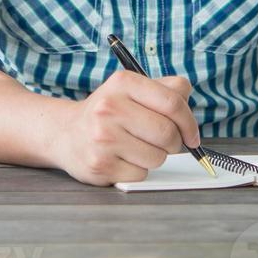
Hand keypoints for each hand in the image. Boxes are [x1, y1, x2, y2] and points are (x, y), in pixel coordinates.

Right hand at [53, 71, 201, 185]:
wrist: (65, 133)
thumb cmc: (108, 112)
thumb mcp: (131, 90)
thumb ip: (165, 89)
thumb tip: (187, 99)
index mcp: (123, 83)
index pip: (172, 102)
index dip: (189, 122)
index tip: (191, 135)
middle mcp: (109, 107)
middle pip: (167, 133)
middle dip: (174, 143)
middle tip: (164, 142)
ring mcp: (102, 137)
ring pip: (157, 157)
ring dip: (155, 157)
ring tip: (136, 147)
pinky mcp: (100, 165)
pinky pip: (141, 174)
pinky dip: (138, 170)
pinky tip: (123, 159)